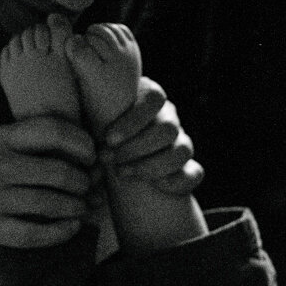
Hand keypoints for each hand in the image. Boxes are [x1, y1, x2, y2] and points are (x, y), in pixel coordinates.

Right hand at [0, 117, 97, 247]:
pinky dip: (61, 232)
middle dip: (82, 181)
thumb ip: (37, 144)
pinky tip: (71, 227)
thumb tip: (95, 156)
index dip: (81, 143)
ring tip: (82, 207)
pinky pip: (35, 233)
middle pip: (57, 172)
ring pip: (49, 204)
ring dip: (76, 207)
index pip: (51, 131)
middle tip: (88, 186)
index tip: (91, 155)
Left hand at [101, 78, 202, 194]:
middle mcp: (169, 117)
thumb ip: (92, 121)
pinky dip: (177, 181)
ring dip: (150, 165)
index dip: (133, 120)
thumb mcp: (92, 123)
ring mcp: (181, 142)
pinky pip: (194, 173)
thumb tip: (91, 142)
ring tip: (121, 173)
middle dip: (136, 147)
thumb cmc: (96, 136)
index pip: (155, 98)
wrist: (110, 164)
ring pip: (183, 150)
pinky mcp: (188, 168)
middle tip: (110, 159)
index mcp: (148, 98)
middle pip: (168, 128)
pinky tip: (154, 187)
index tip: (108, 139)